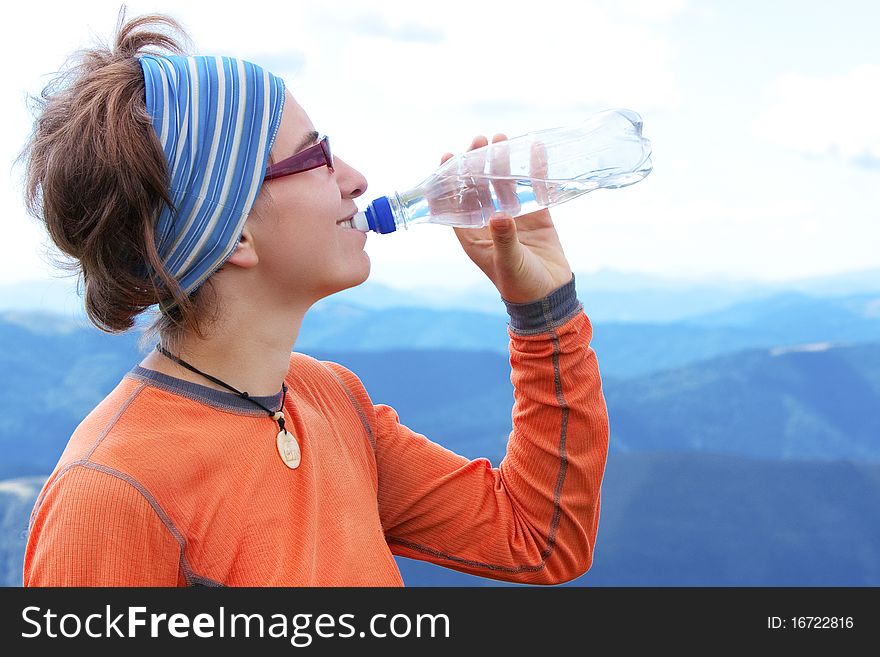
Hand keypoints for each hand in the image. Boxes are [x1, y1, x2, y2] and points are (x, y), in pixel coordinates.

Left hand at [443, 134, 572, 303]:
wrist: (551, 298)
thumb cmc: (522, 286)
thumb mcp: (509, 263)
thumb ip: (504, 239)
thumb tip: (499, 215)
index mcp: (473, 236)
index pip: (456, 203)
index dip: (451, 180)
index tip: (447, 156)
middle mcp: (490, 223)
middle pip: (480, 187)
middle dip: (478, 164)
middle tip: (480, 141)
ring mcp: (514, 218)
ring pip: (505, 184)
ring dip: (503, 162)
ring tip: (501, 139)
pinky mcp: (537, 216)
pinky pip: (533, 188)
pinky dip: (534, 170)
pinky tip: (534, 149)